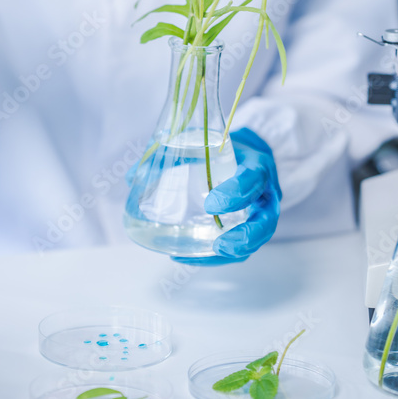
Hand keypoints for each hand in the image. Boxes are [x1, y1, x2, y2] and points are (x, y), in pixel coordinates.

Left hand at [173, 127, 281, 265]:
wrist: (250, 154)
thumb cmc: (227, 148)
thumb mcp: (206, 141)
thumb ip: (173, 154)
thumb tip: (132, 176)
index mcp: (257, 165)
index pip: (253, 179)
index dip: (236, 193)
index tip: (211, 205)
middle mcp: (265, 193)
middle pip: (265, 221)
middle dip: (245, 235)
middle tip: (219, 243)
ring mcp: (261, 213)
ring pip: (257, 239)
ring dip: (234, 251)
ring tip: (209, 254)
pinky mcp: (252, 227)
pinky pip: (243, 247)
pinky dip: (220, 256)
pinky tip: (193, 256)